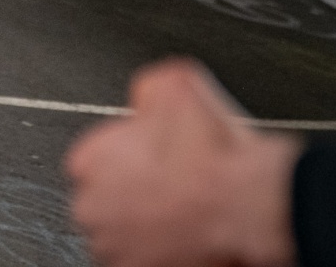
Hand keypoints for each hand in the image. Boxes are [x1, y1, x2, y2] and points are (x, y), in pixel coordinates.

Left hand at [64, 59, 300, 266]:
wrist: (247, 203)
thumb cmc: (213, 153)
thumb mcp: (173, 85)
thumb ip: (146, 90)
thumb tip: (145, 96)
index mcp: (88, 160)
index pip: (100, 158)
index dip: (134, 156)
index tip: (158, 158)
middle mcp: (91, 209)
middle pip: (110, 198)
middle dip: (136, 193)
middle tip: (174, 186)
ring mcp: (115, 249)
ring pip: (128, 233)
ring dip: (149, 224)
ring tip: (185, 212)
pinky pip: (147, 259)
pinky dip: (165, 250)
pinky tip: (190, 234)